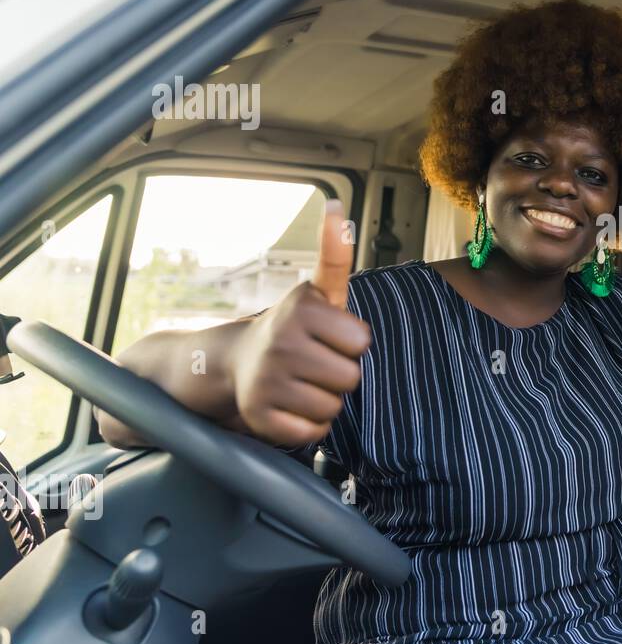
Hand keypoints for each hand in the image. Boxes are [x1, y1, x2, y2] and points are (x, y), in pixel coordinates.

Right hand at [230, 199, 370, 445]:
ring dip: (324, 400)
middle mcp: (281, 342)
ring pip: (332, 408)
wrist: (238, 361)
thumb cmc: (295, 328)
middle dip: (339, 373)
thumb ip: (335, 255)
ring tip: (302, 382)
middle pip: (350, 378)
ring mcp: (267, 381)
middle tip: (315, 362)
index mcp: (302, 309)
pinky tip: (291, 404)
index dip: (350, 342)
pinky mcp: (259, 417)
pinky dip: (307, 425)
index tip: (329, 335)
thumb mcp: (319, 292)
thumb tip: (338, 210)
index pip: (361, 342)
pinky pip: (311, 433)